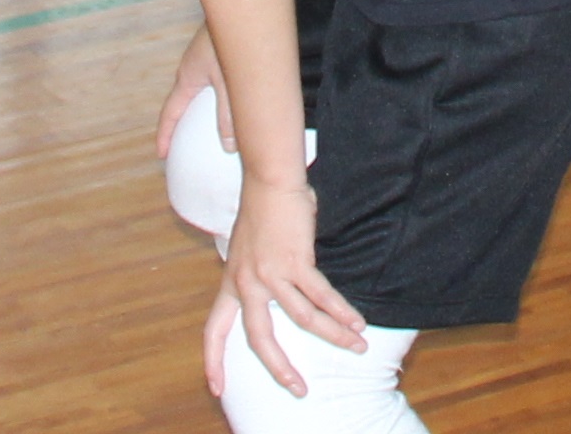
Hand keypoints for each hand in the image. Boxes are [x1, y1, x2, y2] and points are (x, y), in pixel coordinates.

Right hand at [155, 23, 226, 163]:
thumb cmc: (233, 36)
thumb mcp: (230, 81)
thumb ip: (229, 114)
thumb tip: (229, 147)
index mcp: (187, 76)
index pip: (170, 112)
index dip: (165, 136)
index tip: (161, 155)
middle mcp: (193, 68)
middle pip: (183, 102)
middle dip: (184, 124)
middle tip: (188, 148)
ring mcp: (205, 58)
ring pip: (202, 91)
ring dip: (206, 110)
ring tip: (219, 131)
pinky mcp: (220, 51)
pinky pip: (216, 81)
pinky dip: (222, 97)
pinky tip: (242, 103)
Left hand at [202, 168, 370, 405]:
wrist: (269, 181)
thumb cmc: (264, 211)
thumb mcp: (247, 251)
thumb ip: (257, 277)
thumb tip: (278, 294)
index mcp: (232, 284)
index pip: (214, 331)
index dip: (214, 361)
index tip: (217, 389)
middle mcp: (247, 283)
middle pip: (259, 338)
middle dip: (279, 368)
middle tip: (298, 388)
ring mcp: (270, 273)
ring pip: (302, 318)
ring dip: (332, 336)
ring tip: (356, 347)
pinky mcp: (294, 261)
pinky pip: (320, 295)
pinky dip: (341, 311)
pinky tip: (356, 323)